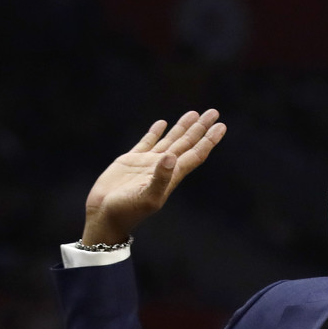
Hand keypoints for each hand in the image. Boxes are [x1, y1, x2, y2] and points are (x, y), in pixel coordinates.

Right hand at [81, 109, 226, 244]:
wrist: (105, 216)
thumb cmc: (128, 211)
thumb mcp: (147, 197)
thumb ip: (160, 177)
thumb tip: (170, 156)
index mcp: (172, 175)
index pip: (195, 154)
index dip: (209, 140)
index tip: (221, 126)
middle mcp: (164, 167)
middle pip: (187, 143)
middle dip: (200, 128)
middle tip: (214, 112)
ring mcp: (148, 163)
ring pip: (170, 140)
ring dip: (182, 127)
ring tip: (194, 113)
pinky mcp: (131, 161)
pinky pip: (147, 142)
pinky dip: (155, 132)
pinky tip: (162, 123)